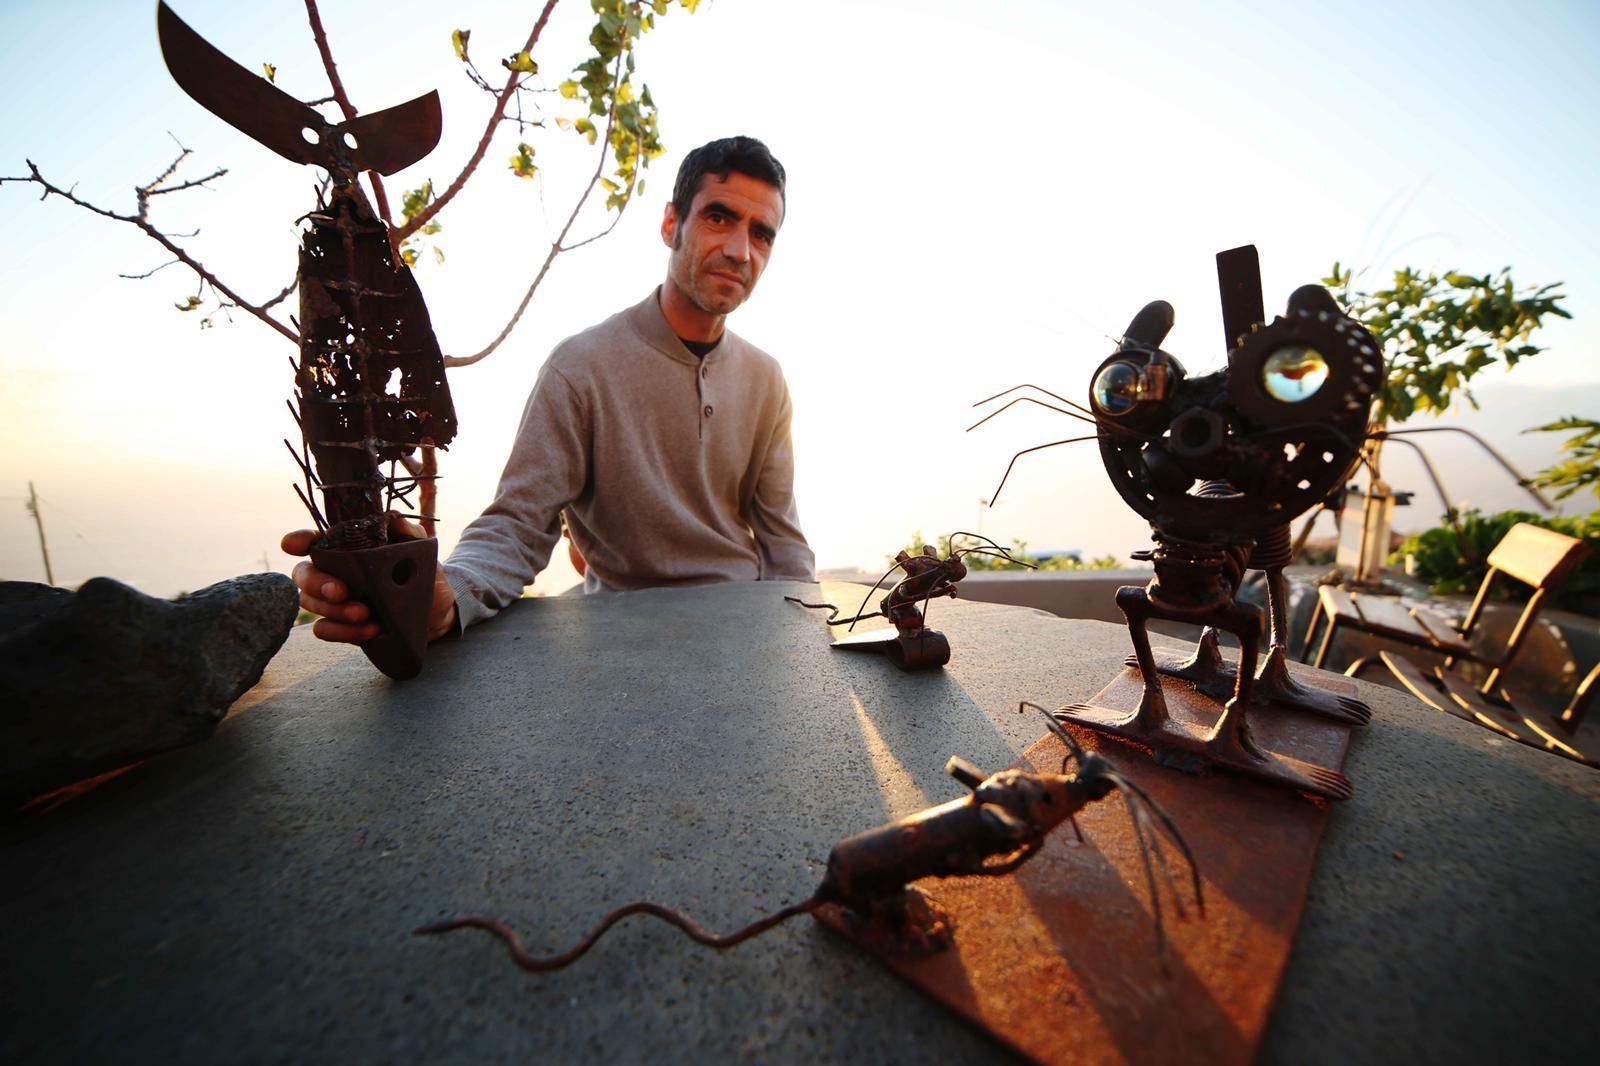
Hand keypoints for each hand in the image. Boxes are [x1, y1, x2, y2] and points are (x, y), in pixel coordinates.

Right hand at [281, 516, 458, 644]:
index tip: (292, 545)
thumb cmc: (422, 575)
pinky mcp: (341, 626)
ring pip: (310, 603)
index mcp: (347, 548)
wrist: (438, 612)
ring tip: (365, 614)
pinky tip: (370, 630)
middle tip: (341, 591)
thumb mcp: (422, 552)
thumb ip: (409, 534)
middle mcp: (333, 572)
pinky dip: (343, 631)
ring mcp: (334, 601)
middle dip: (316, 582)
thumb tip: (395, 520)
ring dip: (334, 610)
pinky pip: (325, 630)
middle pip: (303, 574)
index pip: (315, 540)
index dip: (298, 540)